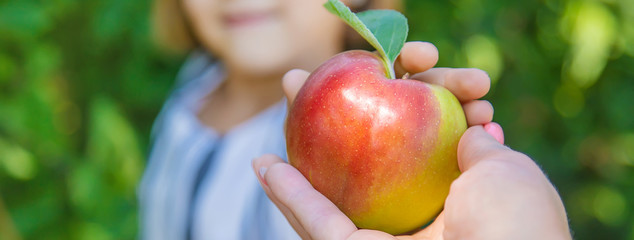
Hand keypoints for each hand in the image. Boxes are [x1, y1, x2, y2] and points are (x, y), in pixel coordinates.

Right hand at [252, 42, 570, 238]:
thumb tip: (473, 129)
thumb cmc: (516, 226)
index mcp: (449, 208)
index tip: (377, 88)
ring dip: (297, 163)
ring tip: (275, 128)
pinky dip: (291, 196)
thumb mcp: (508, 172)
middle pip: (358, 175)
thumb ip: (482, 149)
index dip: (390, 118)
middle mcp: (411, 228)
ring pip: (328, 201)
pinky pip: (318, 226)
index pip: (409, 157)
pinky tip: (265, 165)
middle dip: (331, 134)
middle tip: (308, 99)